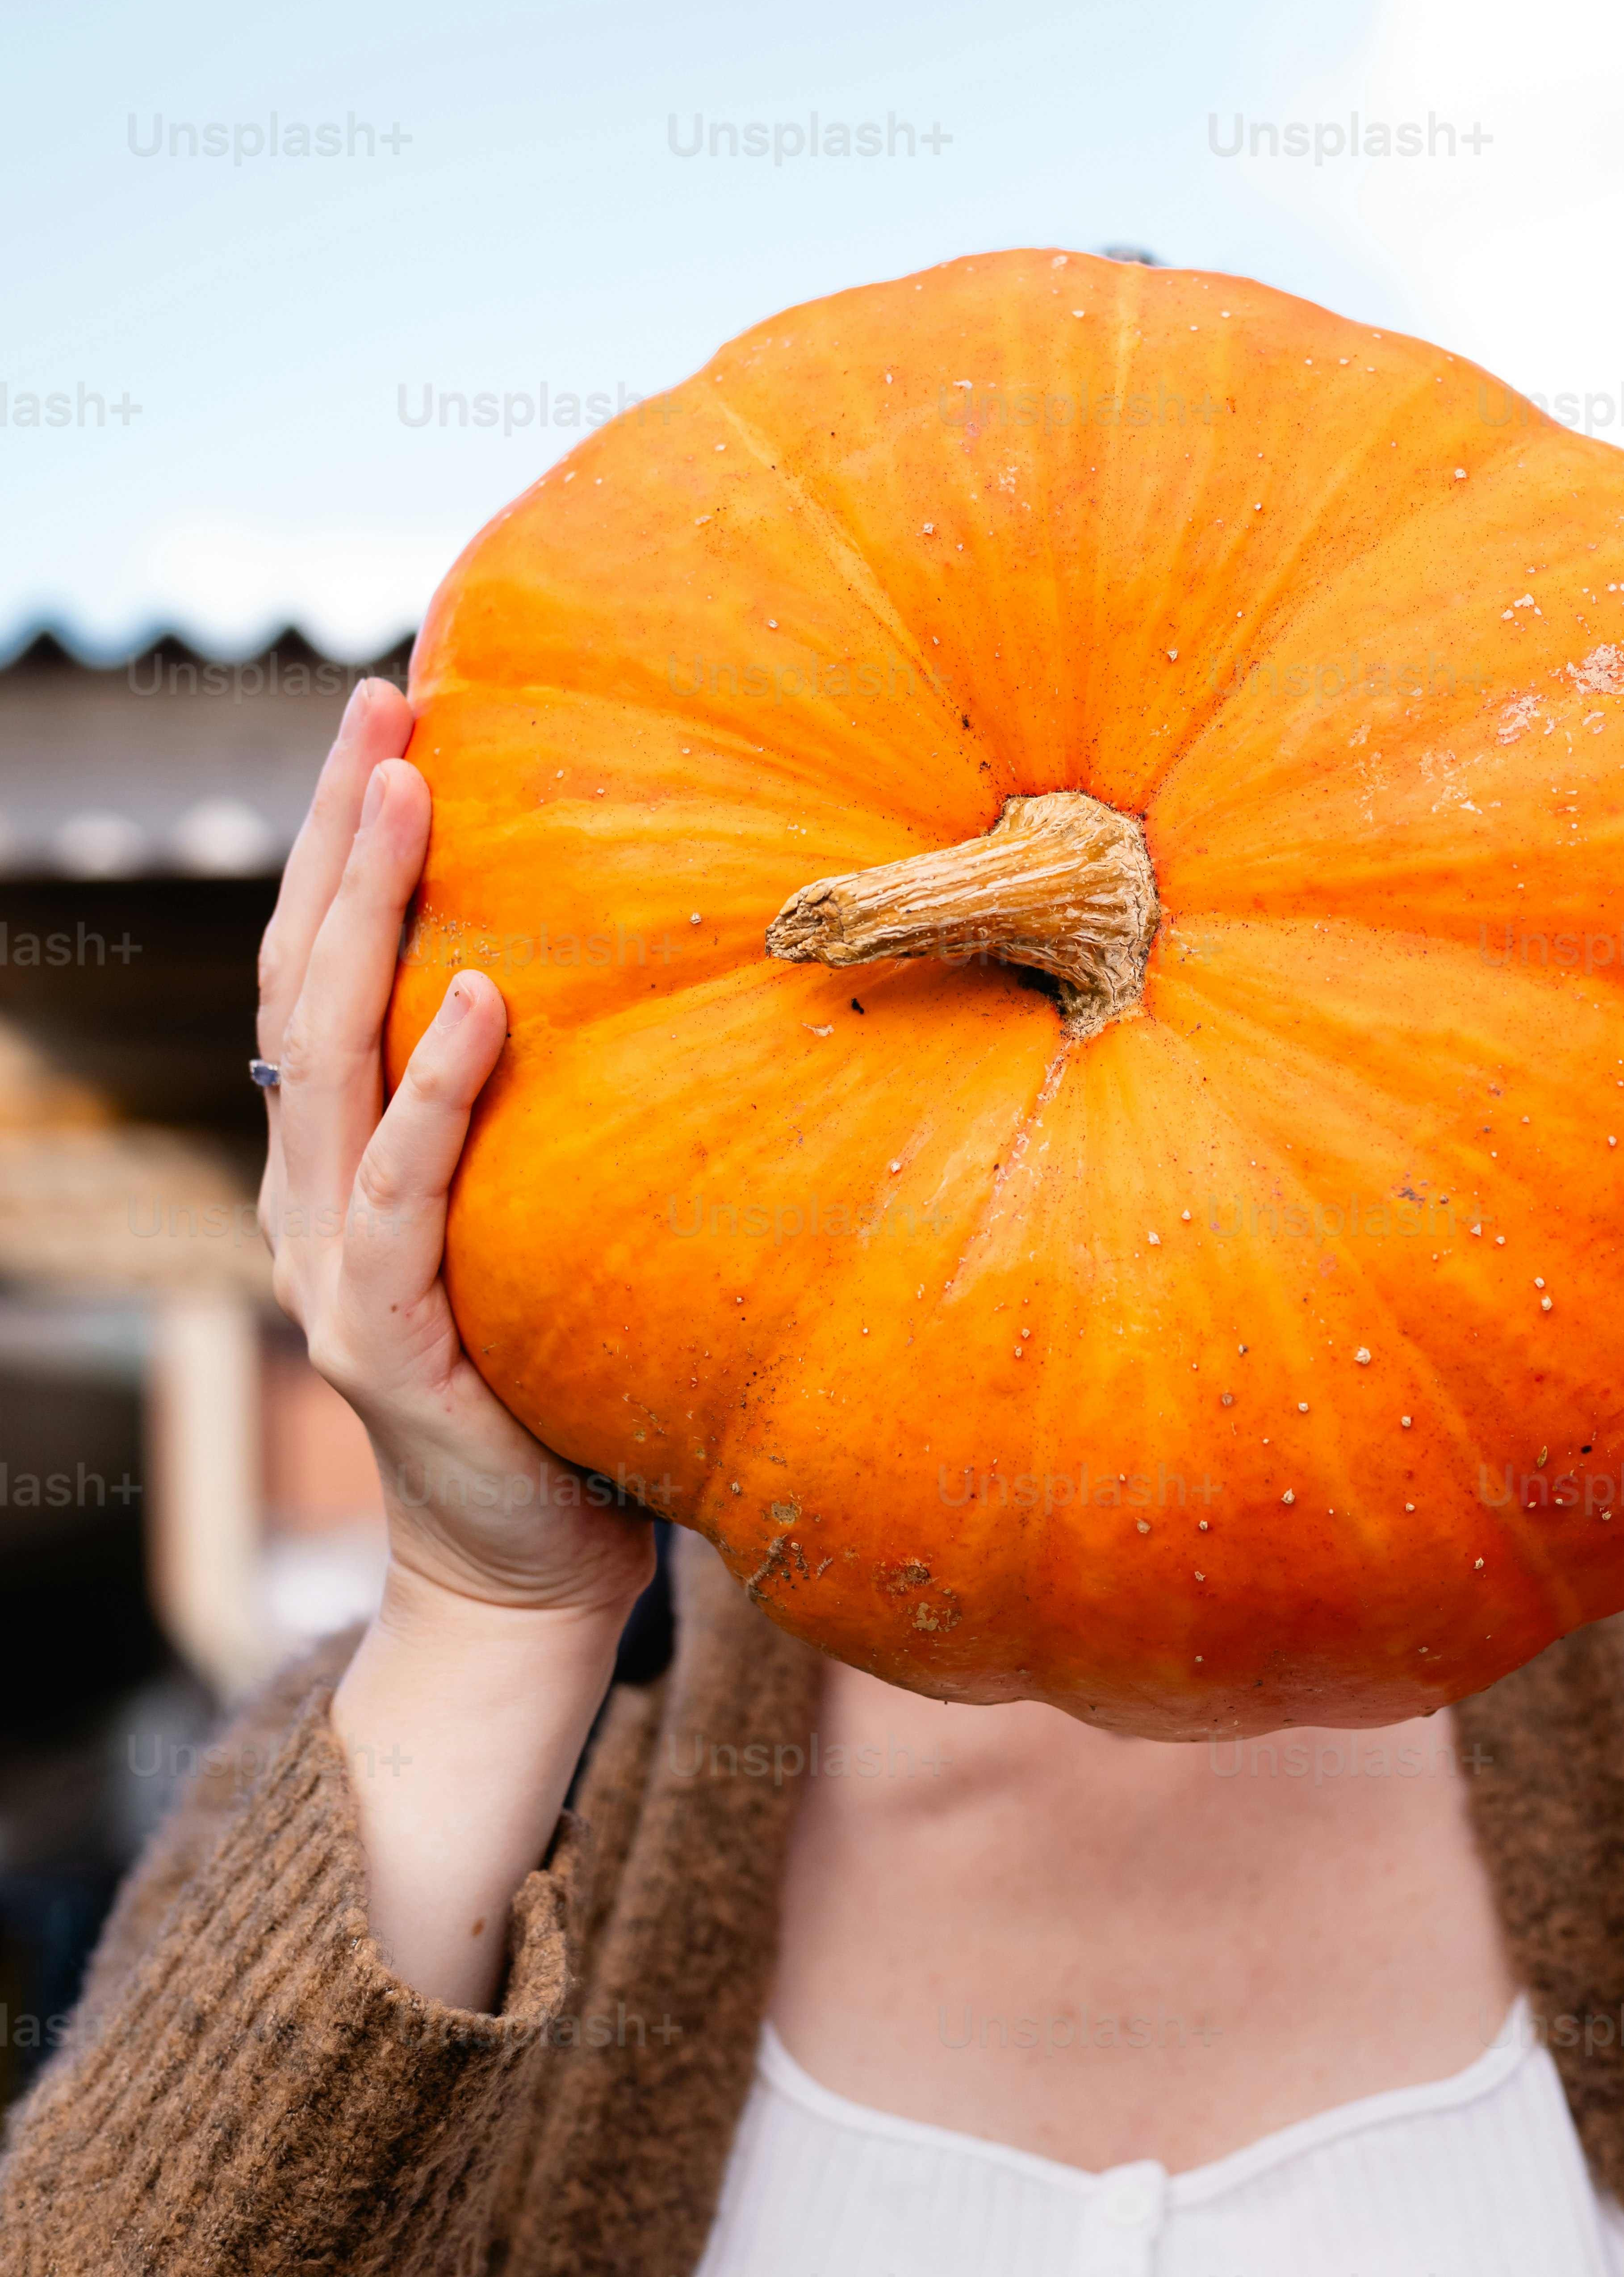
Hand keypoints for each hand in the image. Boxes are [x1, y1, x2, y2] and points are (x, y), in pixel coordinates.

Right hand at [257, 677, 654, 1631]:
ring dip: (359, 916)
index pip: (321, 968)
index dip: (340, 846)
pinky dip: (428, 1092)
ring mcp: (330, 1263)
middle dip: (330, 837)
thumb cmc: (563, 1379)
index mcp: (345, 1156)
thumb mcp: (551, 1217)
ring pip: (322, 1057)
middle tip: (377, 707)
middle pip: (299, 979)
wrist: (531, 1569)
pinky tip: (469, 1001)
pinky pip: (396, 1195)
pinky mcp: (381, 1339)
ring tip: (400, 793)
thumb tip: (672, 975)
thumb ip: (563, 1117)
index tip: (389, 719)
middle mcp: (313, 1192)